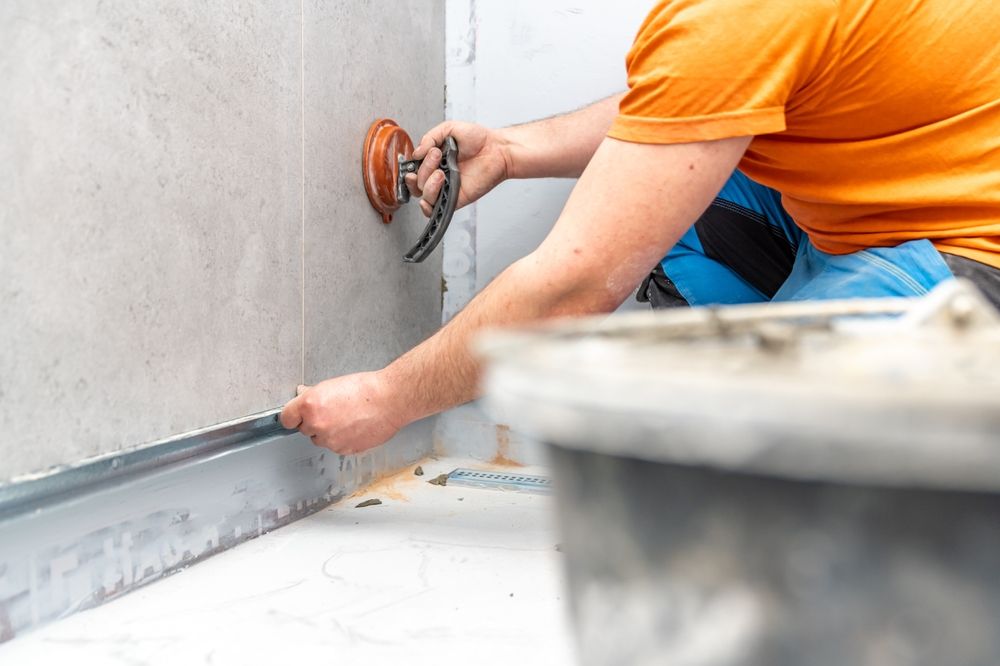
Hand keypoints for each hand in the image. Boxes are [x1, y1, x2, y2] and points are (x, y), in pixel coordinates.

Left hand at [279, 371, 402, 454]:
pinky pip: (337, 447)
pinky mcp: (345, 450)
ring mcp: (331, 440)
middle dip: (314, 422)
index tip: (297, 416)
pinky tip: (355, 427)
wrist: (390, 400)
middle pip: (304, 430)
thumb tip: (303, 396)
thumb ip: (314, 395)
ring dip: (328, 433)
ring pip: (321, 440)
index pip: (286, 418)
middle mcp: (317, 425)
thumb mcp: (333, 384)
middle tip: (332, 411)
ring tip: (347, 418)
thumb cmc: (367, 389)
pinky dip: (343, 440)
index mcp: (311, 405)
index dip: (293, 416)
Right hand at [406, 121, 511, 216]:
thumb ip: (430, 137)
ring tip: (441, 172)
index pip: (414, 168)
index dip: (412, 165)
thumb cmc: (479, 139)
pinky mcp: (454, 198)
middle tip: (438, 156)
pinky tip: (436, 189)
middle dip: (424, 169)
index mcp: (434, 160)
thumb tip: (416, 153)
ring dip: (428, 184)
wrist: (497, 150)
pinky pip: (435, 208)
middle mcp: (438, 174)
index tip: (421, 156)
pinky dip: (428, 205)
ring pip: (423, 195)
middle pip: (417, 182)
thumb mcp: (449, 128)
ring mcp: (446, 187)